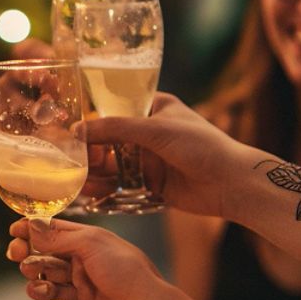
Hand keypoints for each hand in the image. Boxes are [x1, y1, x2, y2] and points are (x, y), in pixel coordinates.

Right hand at [4, 219, 170, 299]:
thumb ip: (58, 237)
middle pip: (46, 259)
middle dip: (30, 257)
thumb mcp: (91, 244)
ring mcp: (82, 289)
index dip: (33, 230)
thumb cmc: (125, 270)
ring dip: (38, 283)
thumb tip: (31, 225)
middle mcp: (83, 264)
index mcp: (87, 242)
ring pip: (48, 284)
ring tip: (38, 285)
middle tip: (18, 257)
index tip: (15, 231)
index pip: (54, 232)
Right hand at [82, 93, 254, 219]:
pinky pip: (121, 184)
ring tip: (77, 180)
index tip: (68, 132)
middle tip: (71, 162)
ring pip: (112, 164)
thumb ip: (115, 129)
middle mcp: (149, 132)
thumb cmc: (202, 147)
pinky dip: (105, 188)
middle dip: (90, 152)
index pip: (113, 109)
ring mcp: (150, 158)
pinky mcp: (151, 183)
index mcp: (153, 108)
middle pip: (108, 140)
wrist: (232, 185)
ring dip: (94, 172)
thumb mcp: (156, 130)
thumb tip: (77, 130)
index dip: (90, 120)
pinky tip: (90, 192)